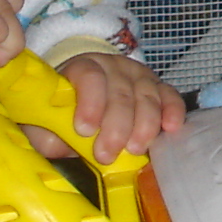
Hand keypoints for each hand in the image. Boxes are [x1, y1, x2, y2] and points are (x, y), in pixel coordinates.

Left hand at [51, 51, 186, 165]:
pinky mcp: (158, 87)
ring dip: (144, 126)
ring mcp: (139, 75)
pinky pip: (170, 96)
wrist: (89, 93)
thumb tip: (60, 145)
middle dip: (116, 127)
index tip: (83, 130)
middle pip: (121, 93)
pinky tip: (170, 128)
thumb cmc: (67, 111)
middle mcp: (114, 67)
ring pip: (147, 97)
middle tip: (107, 154)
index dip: (89, 103)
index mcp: (83, 68)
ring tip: (135, 150)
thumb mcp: (48, 120)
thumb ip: (48, 132)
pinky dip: (173, 111)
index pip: (90, 77)